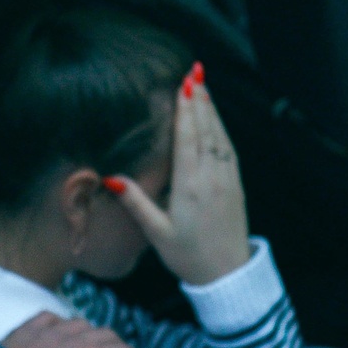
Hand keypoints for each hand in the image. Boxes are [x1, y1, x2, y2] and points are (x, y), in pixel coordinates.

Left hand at [2, 311, 143, 347]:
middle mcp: (79, 338)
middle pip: (109, 334)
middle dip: (119, 347)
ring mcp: (54, 329)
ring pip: (83, 323)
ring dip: (92, 334)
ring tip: (89, 347)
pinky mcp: (30, 327)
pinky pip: (54, 317)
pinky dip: (63, 324)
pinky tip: (59, 333)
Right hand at [103, 64, 250, 286]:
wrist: (227, 275)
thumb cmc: (188, 255)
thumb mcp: (156, 232)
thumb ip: (135, 202)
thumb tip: (111, 178)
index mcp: (191, 187)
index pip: (188, 139)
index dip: (186, 110)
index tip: (184, 85)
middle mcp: (212, 178)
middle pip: (205, 131)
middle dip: (199, 100)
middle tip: (194, 72)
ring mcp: (227, 180)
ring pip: (220, 136)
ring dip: (212, 110)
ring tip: (203, 87)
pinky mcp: (236, 185)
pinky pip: (229, 149)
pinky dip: (221, 129)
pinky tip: (215, 118)